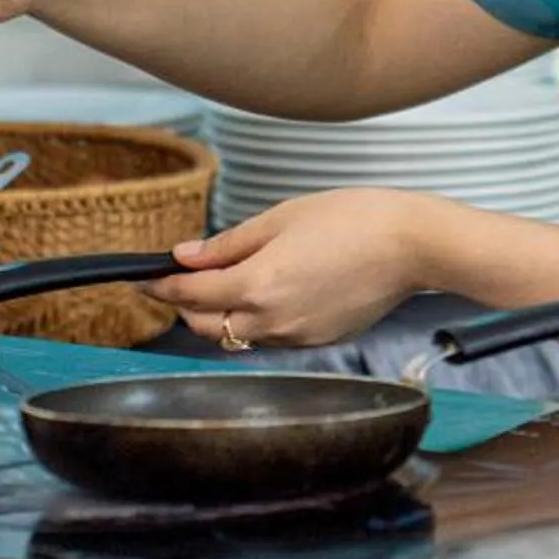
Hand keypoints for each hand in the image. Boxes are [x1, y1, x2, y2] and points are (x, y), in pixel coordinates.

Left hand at [145, 189, 450, 350]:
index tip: (144, 278)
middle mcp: (272, 320)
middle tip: (189, 277)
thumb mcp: (282, 217)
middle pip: (204, 326)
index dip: (160, 285)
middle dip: (188, 304)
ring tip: (235, 281)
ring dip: (224, 314)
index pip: (187, 295)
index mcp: (257, 285)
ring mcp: (296, 336)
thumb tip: (187, 256)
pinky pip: (272, 336)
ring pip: (238, 335)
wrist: (415, 245)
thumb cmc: (356, 220)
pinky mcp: (319, 341)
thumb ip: (229, 243)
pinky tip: (275, 291)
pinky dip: (259, 319)